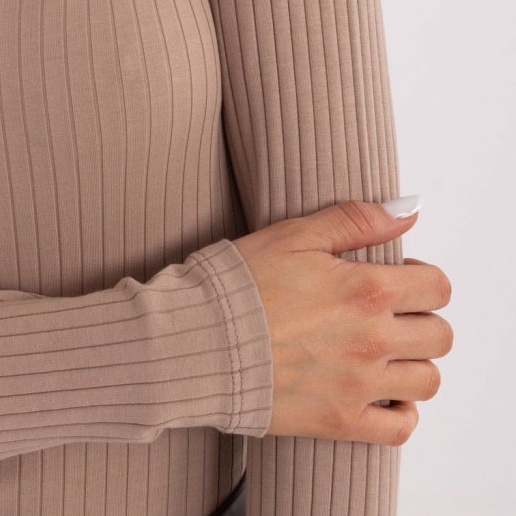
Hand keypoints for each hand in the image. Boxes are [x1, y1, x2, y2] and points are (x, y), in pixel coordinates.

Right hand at [231, 200, 451, 445]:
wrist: (199, 339)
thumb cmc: (239, 284)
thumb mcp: (294, 234)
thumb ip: (355, 220)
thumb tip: (406, 210)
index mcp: (365, 290)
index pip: (437, 288)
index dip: (422, 277)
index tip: (398, 277)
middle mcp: (372, 339)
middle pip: (440, 336)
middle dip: (422, 318)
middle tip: (391, 313)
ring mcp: (359, 385)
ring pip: (428, 381)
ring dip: (414, 363)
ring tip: (385, 351)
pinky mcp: (341, 421)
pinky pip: (401, 427)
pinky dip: (401, 411)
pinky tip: (380, 392)